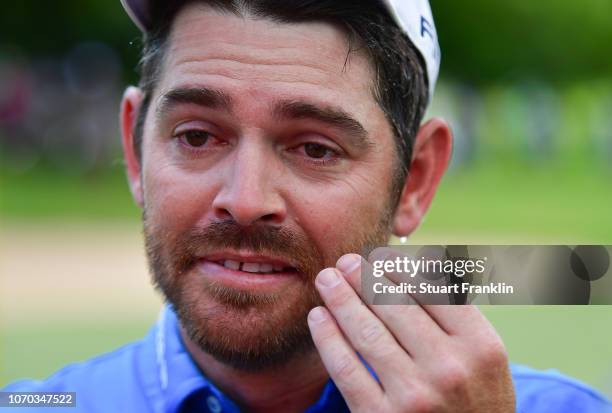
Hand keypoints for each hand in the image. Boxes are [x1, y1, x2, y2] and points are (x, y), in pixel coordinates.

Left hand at [307, 253, 515, 412]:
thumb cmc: (477, 400)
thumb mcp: (486, 359)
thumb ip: (458, 315)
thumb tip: (415, 264)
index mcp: (482, 347)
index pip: (432, 292)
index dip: (399, 268)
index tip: (379, 255)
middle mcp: (450, 369)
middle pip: (395, 307)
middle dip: (363, 277)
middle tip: (345, 260)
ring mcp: (415, 395)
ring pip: (367, 333)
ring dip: (341, 299)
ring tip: (327, 279)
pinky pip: (347, 370)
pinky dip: (328, 338)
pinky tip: (318, 317)